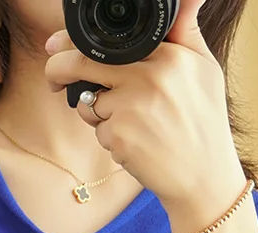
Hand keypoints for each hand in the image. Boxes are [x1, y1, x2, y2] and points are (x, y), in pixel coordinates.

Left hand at [43, 0, 246, 214]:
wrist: (202, 176)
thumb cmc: (203, 120)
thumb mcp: (203, 67)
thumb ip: (185, 30)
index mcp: (167, 55)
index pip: (106, 40)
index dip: (70, 42)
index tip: (55, 46)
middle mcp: (147, 77)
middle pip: (80, 64)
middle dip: (57, 71)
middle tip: (54, 81)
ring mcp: (130, 108)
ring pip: (88, 102)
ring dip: (97, 113)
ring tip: (133, 123)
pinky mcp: (119, 137)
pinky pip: (98, 131)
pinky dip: (109, 138)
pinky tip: (136, 143)